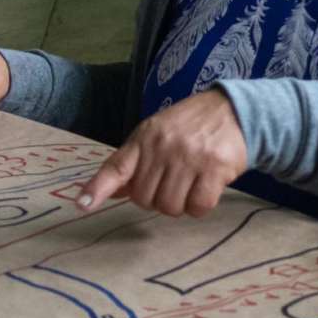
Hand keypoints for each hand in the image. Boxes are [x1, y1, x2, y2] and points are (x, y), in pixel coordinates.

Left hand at [75, 89, 247, 217]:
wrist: (234, 110)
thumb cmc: (190, 126)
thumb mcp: (157, 133)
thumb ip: (134, 163)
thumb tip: (109, 193)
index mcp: (145, 138)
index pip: (116, 167)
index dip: (98, 188)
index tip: (83, 204)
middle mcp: (163, 147)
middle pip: (145, 199)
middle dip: (157, 199)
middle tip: (172, 183)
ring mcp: (189, 158)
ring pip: (170, 207)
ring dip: (180, 205)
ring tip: (189, 185)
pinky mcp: (214, 169)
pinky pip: (198, 207)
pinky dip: (200, 207)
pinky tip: (205, 189)